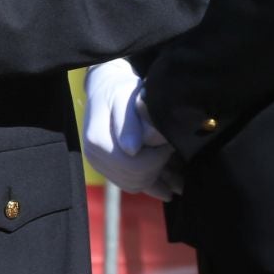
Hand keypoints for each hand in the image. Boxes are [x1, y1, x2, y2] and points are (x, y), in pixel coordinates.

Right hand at [83, 59, 181, 199]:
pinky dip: (150, 184)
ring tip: (178, 175)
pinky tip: (168, 185)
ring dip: (157, 181)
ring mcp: (100, 164)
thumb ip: (129, 124)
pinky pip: (130, 184)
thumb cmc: (120, 91)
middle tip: (172, 151)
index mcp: (98, 141)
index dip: (157, 159)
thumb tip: (132, 150)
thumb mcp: (126, 100)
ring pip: (134, 185)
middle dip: (158, 169)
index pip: (134, 166)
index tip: (168, 142)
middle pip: (134, 179)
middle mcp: (95, 156)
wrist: (107, 89)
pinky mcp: (108, 167)